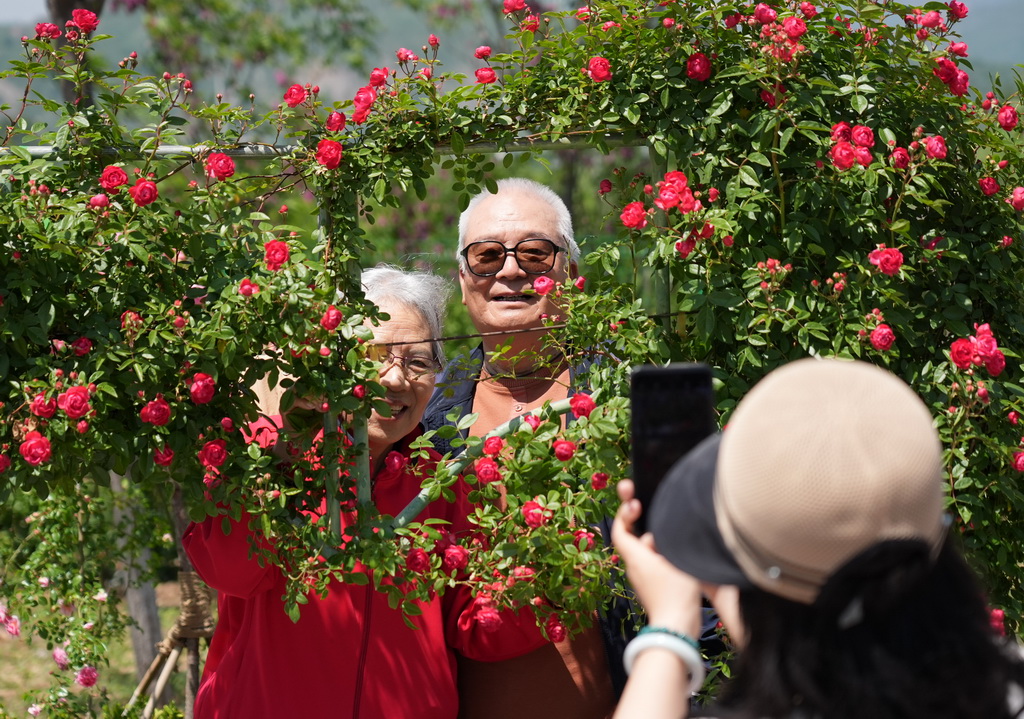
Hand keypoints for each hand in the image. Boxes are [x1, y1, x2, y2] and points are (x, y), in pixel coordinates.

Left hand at [612, 479, 703, 635]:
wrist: (677, 627)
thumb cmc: (677, 592)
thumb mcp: (676, 559)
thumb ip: (666, 541)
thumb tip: (658, 531)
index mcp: (636, 558)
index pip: (620, 531)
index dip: (624, 513)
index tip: (634, 501)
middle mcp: (635, 567)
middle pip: (631, 538)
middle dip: (637, 520)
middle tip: (642, 502)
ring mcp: (643, 578)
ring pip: (643, 550)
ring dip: (653, 538)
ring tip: (670, 529)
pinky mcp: (652, 588)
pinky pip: (652, 562)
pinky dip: (660, 552)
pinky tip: (675, 551)